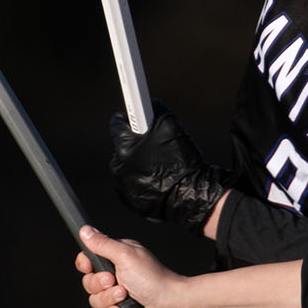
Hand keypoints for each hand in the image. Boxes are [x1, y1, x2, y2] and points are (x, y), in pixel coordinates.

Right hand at [74, 224, 187, 307]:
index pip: (88, 258)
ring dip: (108, 298)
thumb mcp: (125, 256)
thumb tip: (84, 229)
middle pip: (89, 281)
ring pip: (95, 299)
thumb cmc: (153, 278)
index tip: (89, 267)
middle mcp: (116, 272)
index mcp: (117, 255)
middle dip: (100, 284)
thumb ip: (103, 244)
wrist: (171, 305)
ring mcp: (118, 291)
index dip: (85, 265)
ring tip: (125, 295)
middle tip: (115, 281)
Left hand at [110, 103, 229, 232]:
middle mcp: (118, 168)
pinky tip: (159, 180)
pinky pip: (131, 183)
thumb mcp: (171, 126)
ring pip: (127, 166)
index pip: (117, 123)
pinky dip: (142, 180)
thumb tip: (149, 105)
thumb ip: (155, 110)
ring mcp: (122, 187)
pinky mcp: (129, 201)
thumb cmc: (182, 162)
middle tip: (156, 146)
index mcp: (124, 148)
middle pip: (122, 146)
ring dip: (139, 163)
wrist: (191, 197)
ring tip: (161, 166)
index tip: (139, 119)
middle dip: (137, 144)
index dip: (131, 119)